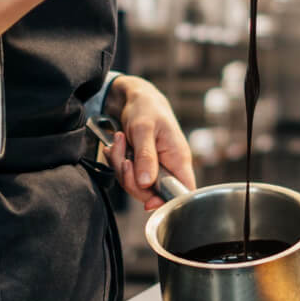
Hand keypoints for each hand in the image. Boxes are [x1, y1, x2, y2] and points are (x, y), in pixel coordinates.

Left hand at [105, 75, 195, 209]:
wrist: (135, 98)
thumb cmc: (146, 108)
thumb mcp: (143, 129)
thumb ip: (146, 156)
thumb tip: (147, 183)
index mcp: (178, 159)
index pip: (182, 192)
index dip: (167, 202)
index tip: (148, 201)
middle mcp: (168, 166)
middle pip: (152, 194)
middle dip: (131, 180)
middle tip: (124, 159)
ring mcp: (154, 167)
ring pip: (136, 185)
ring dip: (120, 166)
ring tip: (119, 142)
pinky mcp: (140, 166)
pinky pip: (126, 175)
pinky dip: (116, 161)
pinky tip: (116, 145)